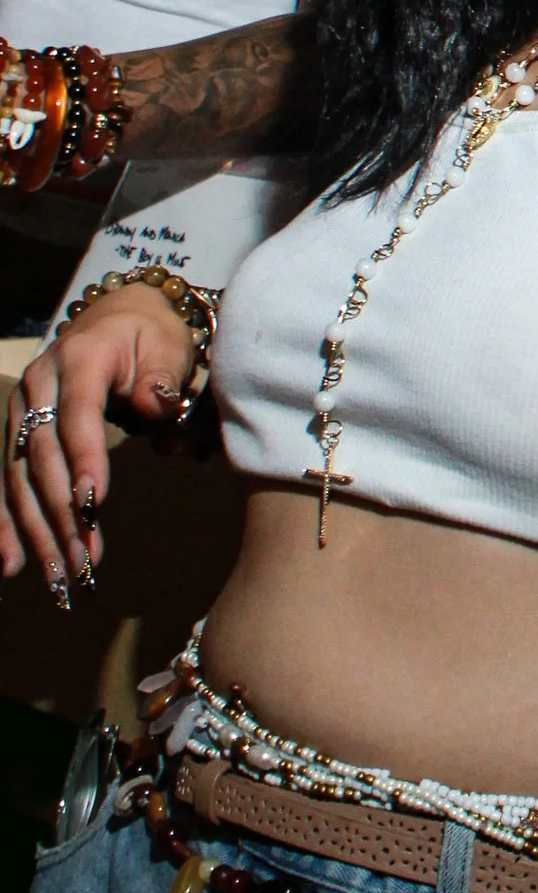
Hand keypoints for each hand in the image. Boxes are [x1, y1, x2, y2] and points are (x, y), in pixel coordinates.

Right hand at [1, 289, 194, 594]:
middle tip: (84, 561)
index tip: (92, 503)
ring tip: (57, 577)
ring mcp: (21, 410)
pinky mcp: (16, 433)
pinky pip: (8, 482)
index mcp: (79, 358)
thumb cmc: (151, 337)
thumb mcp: (167, 347)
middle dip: (61, 512)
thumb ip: (162, 379)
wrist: (119, 316)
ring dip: (37, 530)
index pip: (78, 415)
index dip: (83, 459)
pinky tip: (10, 565)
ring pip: (21, 477)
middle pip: (44, 456)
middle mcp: (39, 384)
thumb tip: (157, 408)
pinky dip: (7, 524)